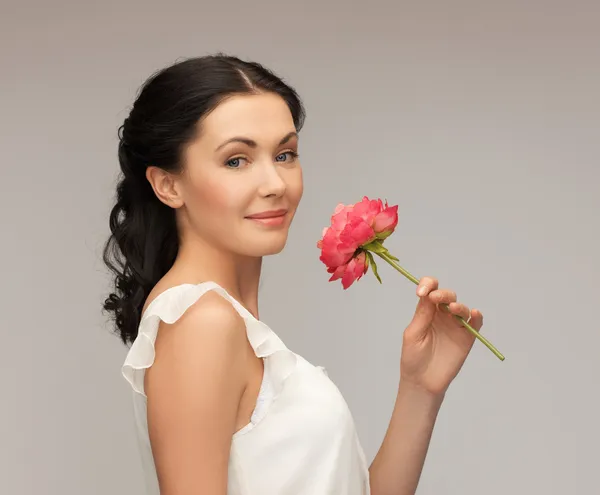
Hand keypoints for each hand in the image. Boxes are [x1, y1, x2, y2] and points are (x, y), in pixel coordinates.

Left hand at [399, 276, 483, 395]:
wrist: (422, 382)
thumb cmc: (413, 358)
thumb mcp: (413, 334)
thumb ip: (422, 315)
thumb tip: (428, 294)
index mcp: (426, 312)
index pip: (430, 290)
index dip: (428, 285)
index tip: (422, 291)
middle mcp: (441, 316)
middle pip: (446, 296)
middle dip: (442, 294)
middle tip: (435, 298)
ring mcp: (455, 326)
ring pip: (461, 308)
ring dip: (458, 305)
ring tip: (452, 308)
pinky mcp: (466, 338)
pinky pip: (475, 324)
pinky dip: (476, 317)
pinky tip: (474, 313)